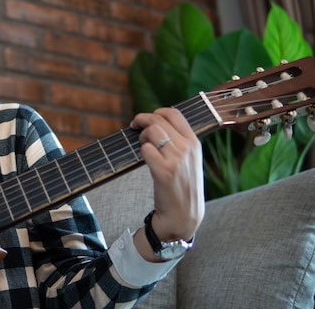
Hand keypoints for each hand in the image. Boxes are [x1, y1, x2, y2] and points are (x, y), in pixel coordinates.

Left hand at [130, 108, 204, 242]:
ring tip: (142, 145)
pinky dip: (141, 151)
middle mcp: (187, 148)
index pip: (174, 113)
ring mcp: (177, 159)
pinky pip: (145, 150)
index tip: (146, 119)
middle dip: (142, 120)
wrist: (184, 215)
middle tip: (134, 127)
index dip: (156, 112)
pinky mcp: (164, 172)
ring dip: (141, 136)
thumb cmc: (182, 186)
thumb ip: (178, 141)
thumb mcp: (189, 160)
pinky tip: (144, 159)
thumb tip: (157, 123)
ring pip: (151, 131)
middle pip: (158, 119)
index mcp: (195, 142)